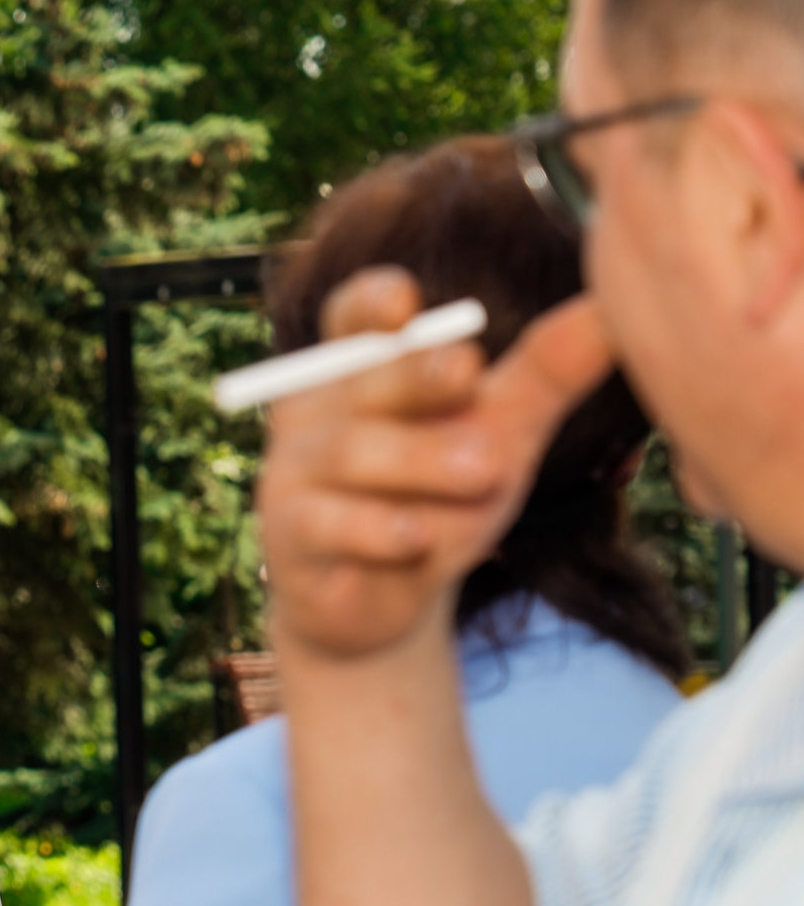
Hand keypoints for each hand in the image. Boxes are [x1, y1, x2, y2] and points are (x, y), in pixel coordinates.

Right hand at [256, 266, 613, 663]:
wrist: (387, 603)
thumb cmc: (440, 496)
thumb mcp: (498, 431)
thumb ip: (546, 372)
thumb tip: (613, 309)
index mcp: (360, 371)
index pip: (352, 316)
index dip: (371, 302)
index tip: (407, 303)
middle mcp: (319, 414)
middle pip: (360, 380)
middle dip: (413, 374)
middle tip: (467, 369)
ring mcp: (297, 475)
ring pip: (350, 453)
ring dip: (416, 458)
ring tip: (482, 469)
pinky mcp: (292, 540)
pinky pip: (328, 525)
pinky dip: (375, 530)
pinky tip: (417, 538)